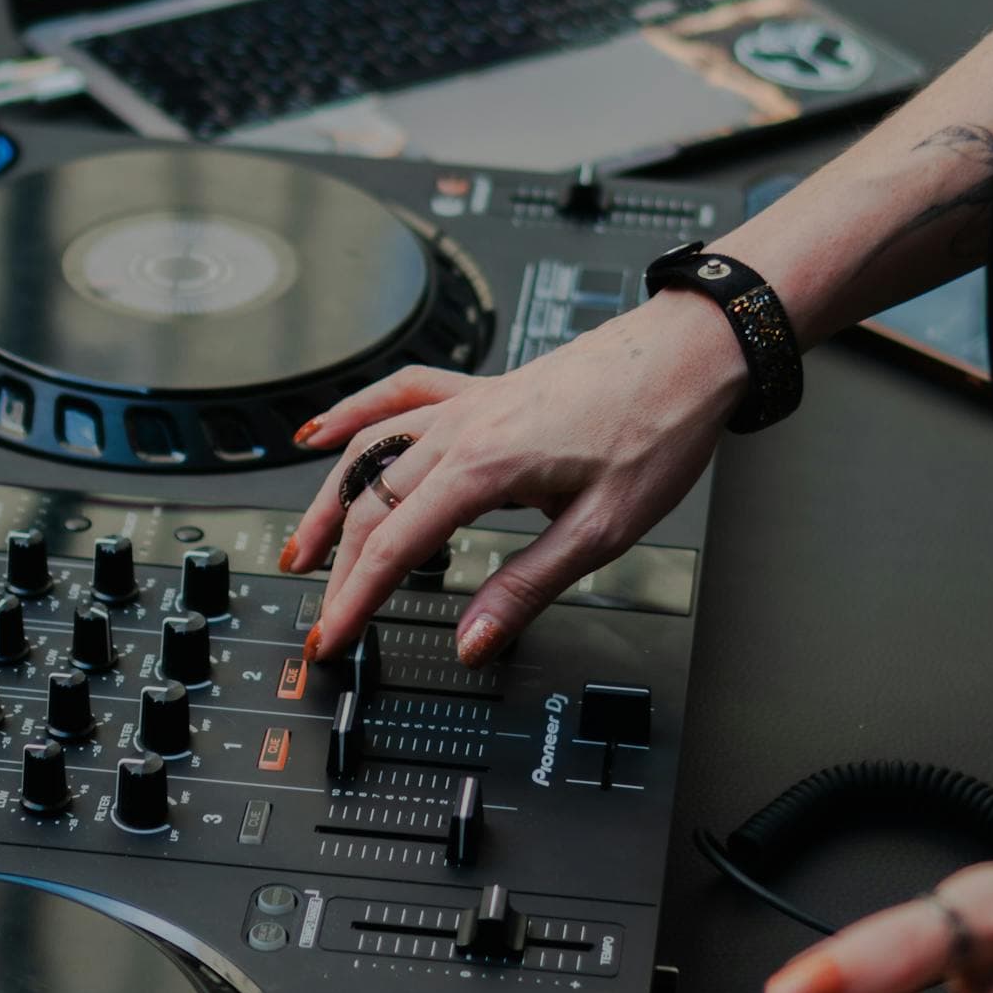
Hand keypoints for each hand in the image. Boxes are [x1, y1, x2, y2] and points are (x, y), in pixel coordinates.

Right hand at [281, 286, 748, 660]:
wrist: (690, 352)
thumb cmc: (658, 428)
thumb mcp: (602, 530)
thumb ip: (529, 586)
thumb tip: (476, 640)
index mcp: (486, 465)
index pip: (395, 544)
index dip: (356, 597)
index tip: (334, 636)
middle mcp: (464, 427)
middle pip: (373, 501)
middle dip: (338, 564)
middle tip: (321, 614)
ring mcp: (468, 403)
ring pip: (372, 450)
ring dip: (329, 499)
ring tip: (302, 546)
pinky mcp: (483, 390)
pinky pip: (399, 396)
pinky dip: (353, 414)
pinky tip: (321, 431)